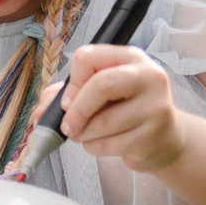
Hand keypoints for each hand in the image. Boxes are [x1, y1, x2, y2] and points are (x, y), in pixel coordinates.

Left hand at [55, 45, 183, 171]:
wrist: (164, 138)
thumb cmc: (126, 110)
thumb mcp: (99, 93)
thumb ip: (66, 94)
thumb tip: (41, 112)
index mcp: (130, 57)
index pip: (88, 56)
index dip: (72, 82)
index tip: (68, 100)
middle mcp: (149, 76)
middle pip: (100, 85)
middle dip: (76, 110)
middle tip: (68, 126)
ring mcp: (155, 106)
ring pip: (102, 122)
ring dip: (82, 134)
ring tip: (85, 135)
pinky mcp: (153, 135)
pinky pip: (109, 144)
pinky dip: (94, 148)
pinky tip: (102, 144)